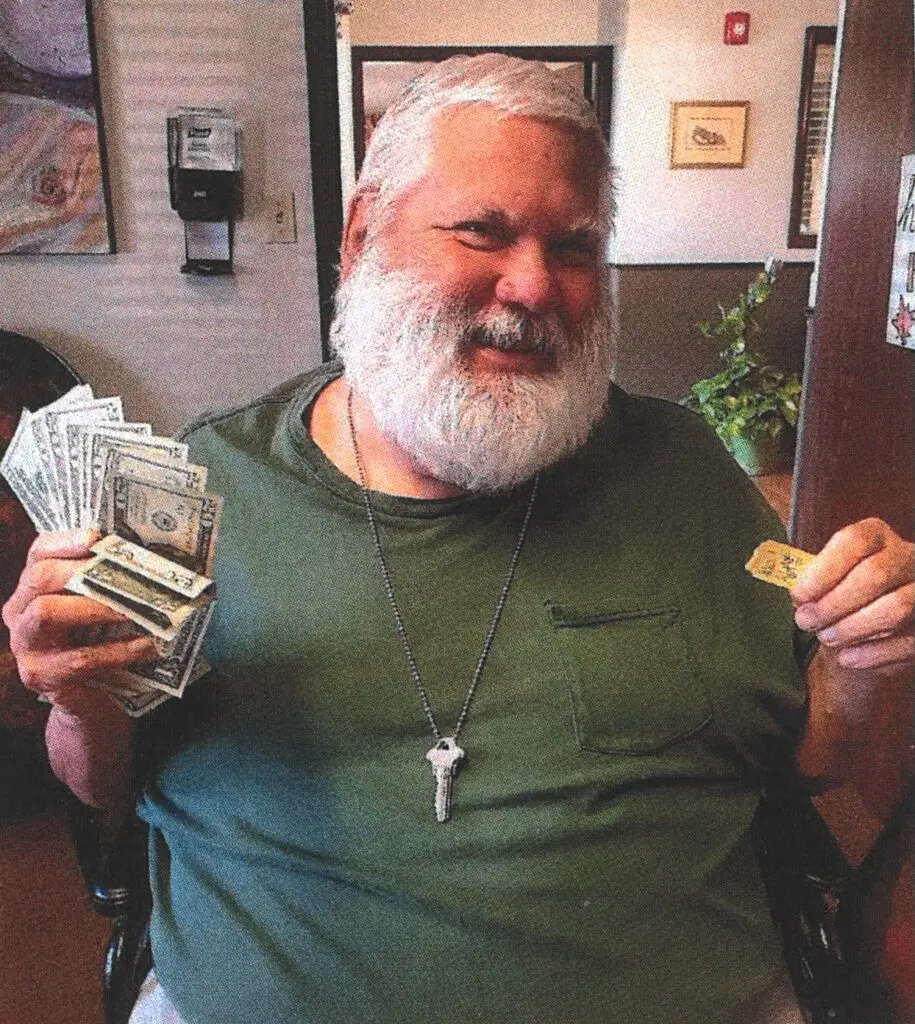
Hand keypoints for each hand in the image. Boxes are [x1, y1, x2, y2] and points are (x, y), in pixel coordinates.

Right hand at [2, 529, 158, 715]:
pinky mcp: (42, 677)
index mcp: (32, 590)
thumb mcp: (98, 610)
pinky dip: (118, 650)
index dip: (66, 541)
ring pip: (47, 613)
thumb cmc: (99, 644)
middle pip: (39, 578)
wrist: (93, 702)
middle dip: (82, 570)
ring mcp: (27, 648)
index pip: (39, 553)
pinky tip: (146, 645)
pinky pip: (80, 658)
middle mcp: (20, 615)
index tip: (98, 536)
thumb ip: (106, 583)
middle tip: (124, 574)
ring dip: (95, 607)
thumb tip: (144, 554)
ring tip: (134, 610)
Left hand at [791, 518, 913, 672]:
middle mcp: (907, 556)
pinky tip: (847, 658)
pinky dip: (874, 653)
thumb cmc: (839, 593)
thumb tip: (797, 595)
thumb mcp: (825, 577)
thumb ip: (811, 579)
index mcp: (876, 535)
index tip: (799, 596)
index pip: (853, 540)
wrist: (869, 623)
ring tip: (826, 638)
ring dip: (854, 627)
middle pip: (875, 574)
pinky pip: (909, 641)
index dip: (824, 569)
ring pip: (897, 608)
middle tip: (806, 621)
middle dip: (834, 603)